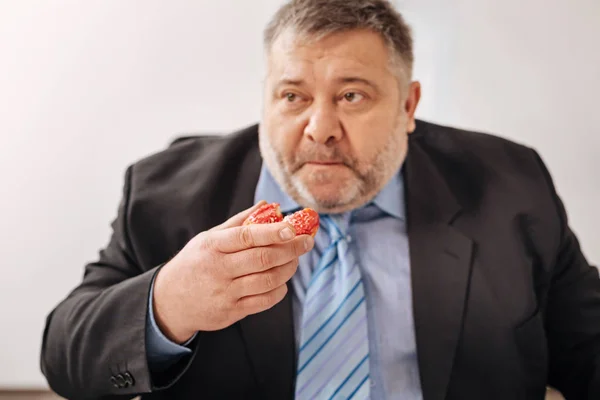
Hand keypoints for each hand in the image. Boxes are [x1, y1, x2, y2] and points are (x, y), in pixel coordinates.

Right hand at [152, 201, 314, 343]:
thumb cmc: (195, 263)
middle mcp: (218, 270)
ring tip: (295, 259)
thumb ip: (239, 223)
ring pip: (267, 281)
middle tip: (306, 241)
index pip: (247, 237)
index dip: (273, 232)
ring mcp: (225, 293)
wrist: (170, 301)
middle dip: (290, 249)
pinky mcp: (231, 312)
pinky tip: (282, 280)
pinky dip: (279, 290)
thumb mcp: (208, 238)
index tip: (293, 227)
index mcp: (212, 247)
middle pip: (262, 259)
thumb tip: (268, 206)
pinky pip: (264, 301)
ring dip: (288, 268)